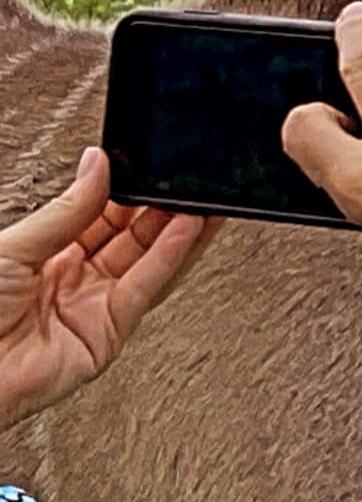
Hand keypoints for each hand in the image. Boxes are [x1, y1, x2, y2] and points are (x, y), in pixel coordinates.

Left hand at [0, 149, 217, 430]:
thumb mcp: (13, 246)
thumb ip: (66, 210)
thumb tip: (96, 165)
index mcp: (45, 256)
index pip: (99, 217)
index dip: (126, 192)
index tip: (148, 165)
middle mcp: (73, 281)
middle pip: (130, 239)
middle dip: (160, 208)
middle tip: (185, 179)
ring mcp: (92, 309)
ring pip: (147, 263)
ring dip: (179, 231)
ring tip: (203, 200)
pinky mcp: (107, 336)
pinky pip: (144, 290)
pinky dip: (170, 259)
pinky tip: (187, 230)